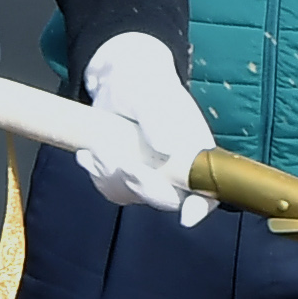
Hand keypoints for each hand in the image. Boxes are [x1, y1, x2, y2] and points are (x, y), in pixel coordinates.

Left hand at [75, 31, 216, 224]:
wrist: (116, 81)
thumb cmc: (142, 83)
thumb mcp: (150, 95)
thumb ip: (159, 119)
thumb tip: (168, 148)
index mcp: (196, 151)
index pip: (208, 189)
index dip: (201, 206)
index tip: (188, 216)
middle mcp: (177, 170)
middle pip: (166, 198)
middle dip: (142, 186)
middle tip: (124, 166)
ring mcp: (151, 176)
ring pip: (133, 195)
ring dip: (111, 175)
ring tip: (97, 147)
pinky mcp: (126, 178)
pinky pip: (112, 189)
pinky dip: (97, 173)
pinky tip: (89, 153)